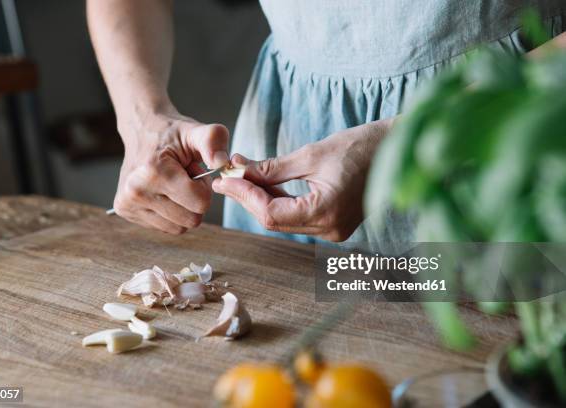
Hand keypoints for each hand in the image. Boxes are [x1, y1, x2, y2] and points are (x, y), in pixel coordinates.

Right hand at [114, 107, 229, 233]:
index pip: (200, 203)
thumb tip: (223, 163)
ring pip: (179, 228)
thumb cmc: (172, 134)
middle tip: (184, 178)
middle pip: (191, 219)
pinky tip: (163, 192)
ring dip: (183, 208)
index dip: (204, 187)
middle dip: (195, 200)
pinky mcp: (124, 211)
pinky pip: (165, 227)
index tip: (194, 171)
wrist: (141, 130)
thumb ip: (214, 141)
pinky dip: (171, 213)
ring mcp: (128, 204)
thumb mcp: (196, 131)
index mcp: (154, 172)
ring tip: (174, 184)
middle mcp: (135, 191)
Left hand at [212, 120, 391, 241]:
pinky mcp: (334, 223)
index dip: (243, 196)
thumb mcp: (312, 154)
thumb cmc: (361, 146)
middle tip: (227, 175)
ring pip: (284, 220)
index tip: (224, 178)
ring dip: (261, 199)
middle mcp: (329, 229)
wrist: (397, 149)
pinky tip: (264, 184)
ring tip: (241, 176)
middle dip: (248, 197)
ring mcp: (333, 229)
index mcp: (325, 213)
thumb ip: (273, 168)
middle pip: (274, 220)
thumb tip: (239, 171)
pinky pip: (297, 217)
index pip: (270, 214)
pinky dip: (279, 201)